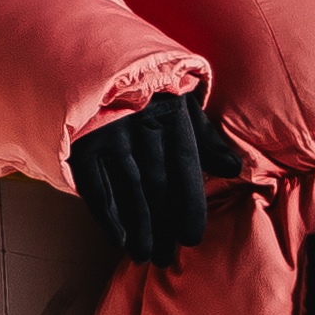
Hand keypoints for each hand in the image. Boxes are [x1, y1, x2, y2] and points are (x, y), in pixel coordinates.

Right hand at [67, 88, 234, 266]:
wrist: (94, 56)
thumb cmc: (148, 88)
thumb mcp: (181, 102)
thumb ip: (205, 138)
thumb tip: (233, 168)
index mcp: (171, 115)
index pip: (185, 168)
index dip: (189, 206)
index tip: (191, 238)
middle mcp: (141, 126)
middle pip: (157, 187)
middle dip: (164, 227)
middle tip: (167, 258)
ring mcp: (109, 134)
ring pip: (129, 191)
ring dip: (139, 229)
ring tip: (145, 257)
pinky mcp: (82, 142)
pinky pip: (95, 185)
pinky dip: (107, 215)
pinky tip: (118, 241)